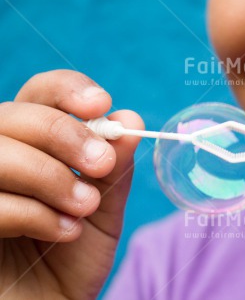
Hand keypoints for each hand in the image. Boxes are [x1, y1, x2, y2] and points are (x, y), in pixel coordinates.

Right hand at [0, 70, 143, 298]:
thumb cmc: (73, 256)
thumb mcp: (104, 208)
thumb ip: (114, 167)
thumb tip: (130, 118)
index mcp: (34, 146)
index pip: (40, 95)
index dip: (67, 90)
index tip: (101, 104)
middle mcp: (0, 157)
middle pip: (15, 115)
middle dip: (65, 135)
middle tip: (101, 164)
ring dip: (52, 177)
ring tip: (87, 206)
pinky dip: (34, 214)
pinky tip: (64, 233)